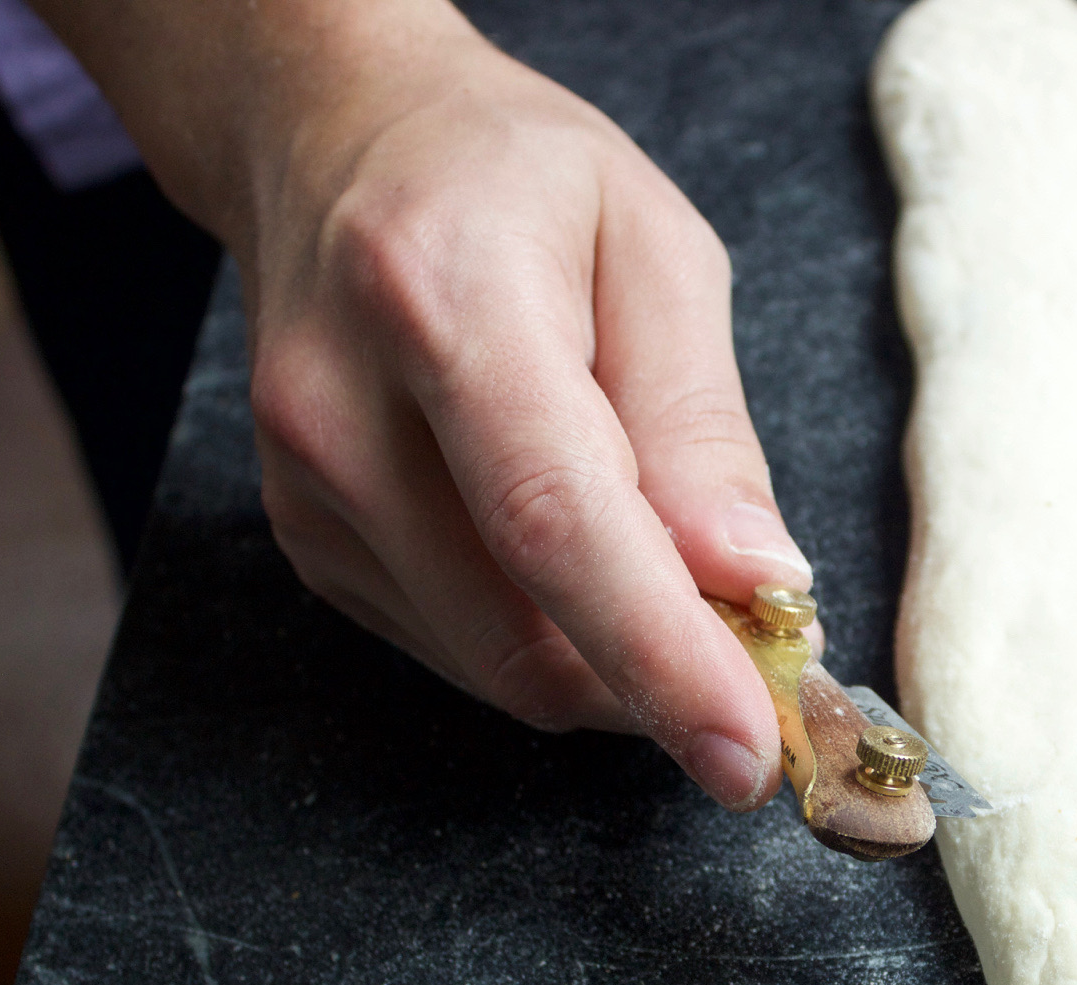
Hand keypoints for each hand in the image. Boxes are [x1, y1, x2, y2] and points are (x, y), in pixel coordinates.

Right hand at [152, 6, 807, 807]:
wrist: (334, 139)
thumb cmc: (513, 178)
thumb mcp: (657, 249)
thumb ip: (702, 426)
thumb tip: (758, 586)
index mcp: (441, 298)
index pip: (556, 523)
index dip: (662, 658)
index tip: (752, 752)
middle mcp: (342, 409)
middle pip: (523, 632)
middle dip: (665, 682)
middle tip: (767, 655)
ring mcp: (308, 492)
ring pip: (499, 667)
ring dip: (616, 668)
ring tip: (678, 577)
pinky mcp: (310, 547)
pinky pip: (465, 652)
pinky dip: (555, 640)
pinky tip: (584, 558)